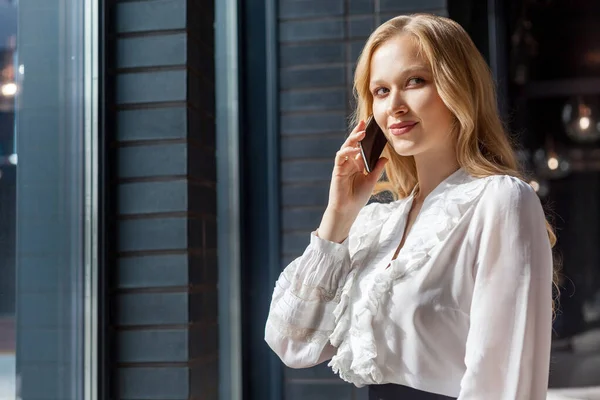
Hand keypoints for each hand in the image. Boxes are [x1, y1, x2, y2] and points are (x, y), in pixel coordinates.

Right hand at [317, 121, 387, 242]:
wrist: (348, 209)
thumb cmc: (358, 197)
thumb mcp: (371, 180)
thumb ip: (377, 168)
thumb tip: (385, 158)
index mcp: (358, 164)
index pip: (361, 147)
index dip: (364, 137)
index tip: (370, 126)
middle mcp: (350, 162)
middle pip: (353, 144)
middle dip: (357, 133)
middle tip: (364, 123)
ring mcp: (343, 165)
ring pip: (345, 147)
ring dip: (352, 139)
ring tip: (361, 134)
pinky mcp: (337, 169)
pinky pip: (340, 156)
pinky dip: (346, 151)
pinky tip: (354, 149)